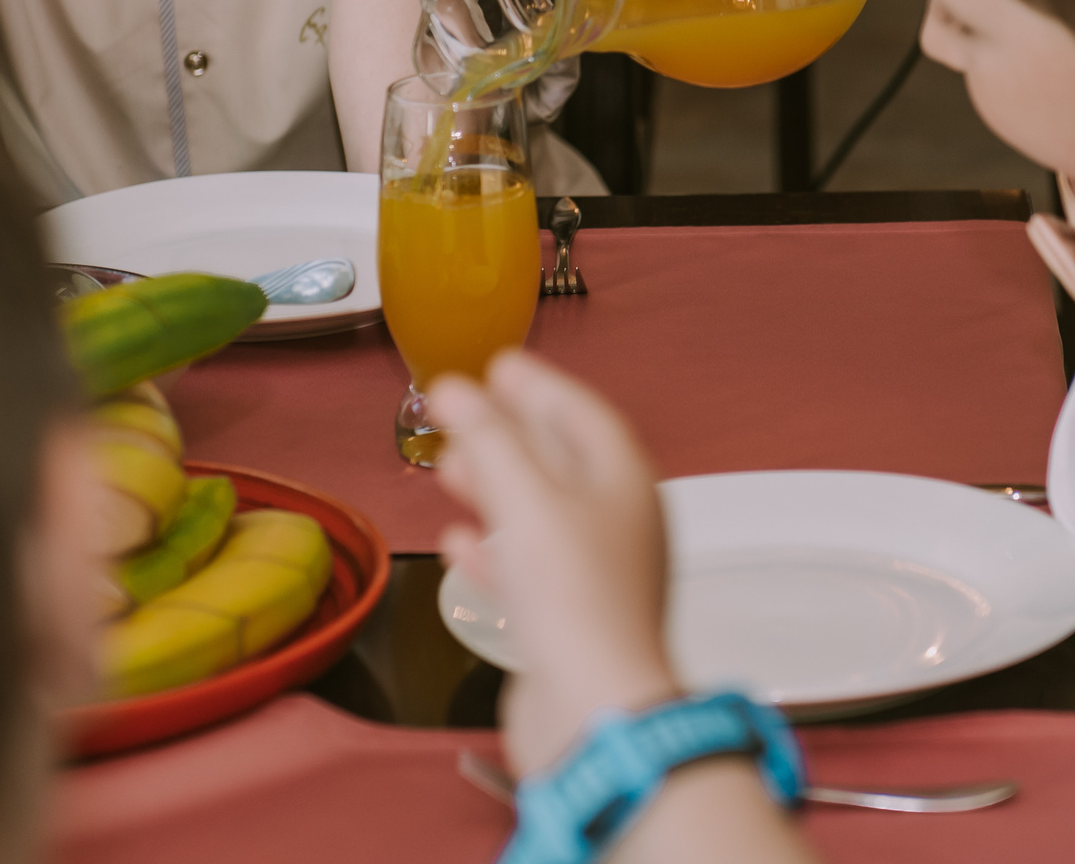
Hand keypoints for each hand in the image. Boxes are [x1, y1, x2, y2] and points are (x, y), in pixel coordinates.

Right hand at [433, 353, 679, 772]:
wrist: (594, 710)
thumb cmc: (575, 599)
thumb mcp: (526, 498)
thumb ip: (488, 438)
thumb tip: (455, 387)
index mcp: (625, 483)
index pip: (582, 414)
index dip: (539, 386)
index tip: (501, 364)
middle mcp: (619, 524)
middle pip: (562, 462)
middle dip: (511, 434)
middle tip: (466, 412)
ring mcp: (596, 576)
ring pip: (541, 515)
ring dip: (495, 488)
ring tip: (449, 468)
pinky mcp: (568, 622)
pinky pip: (528, 570)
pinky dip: (494, 549)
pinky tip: (460, 541)